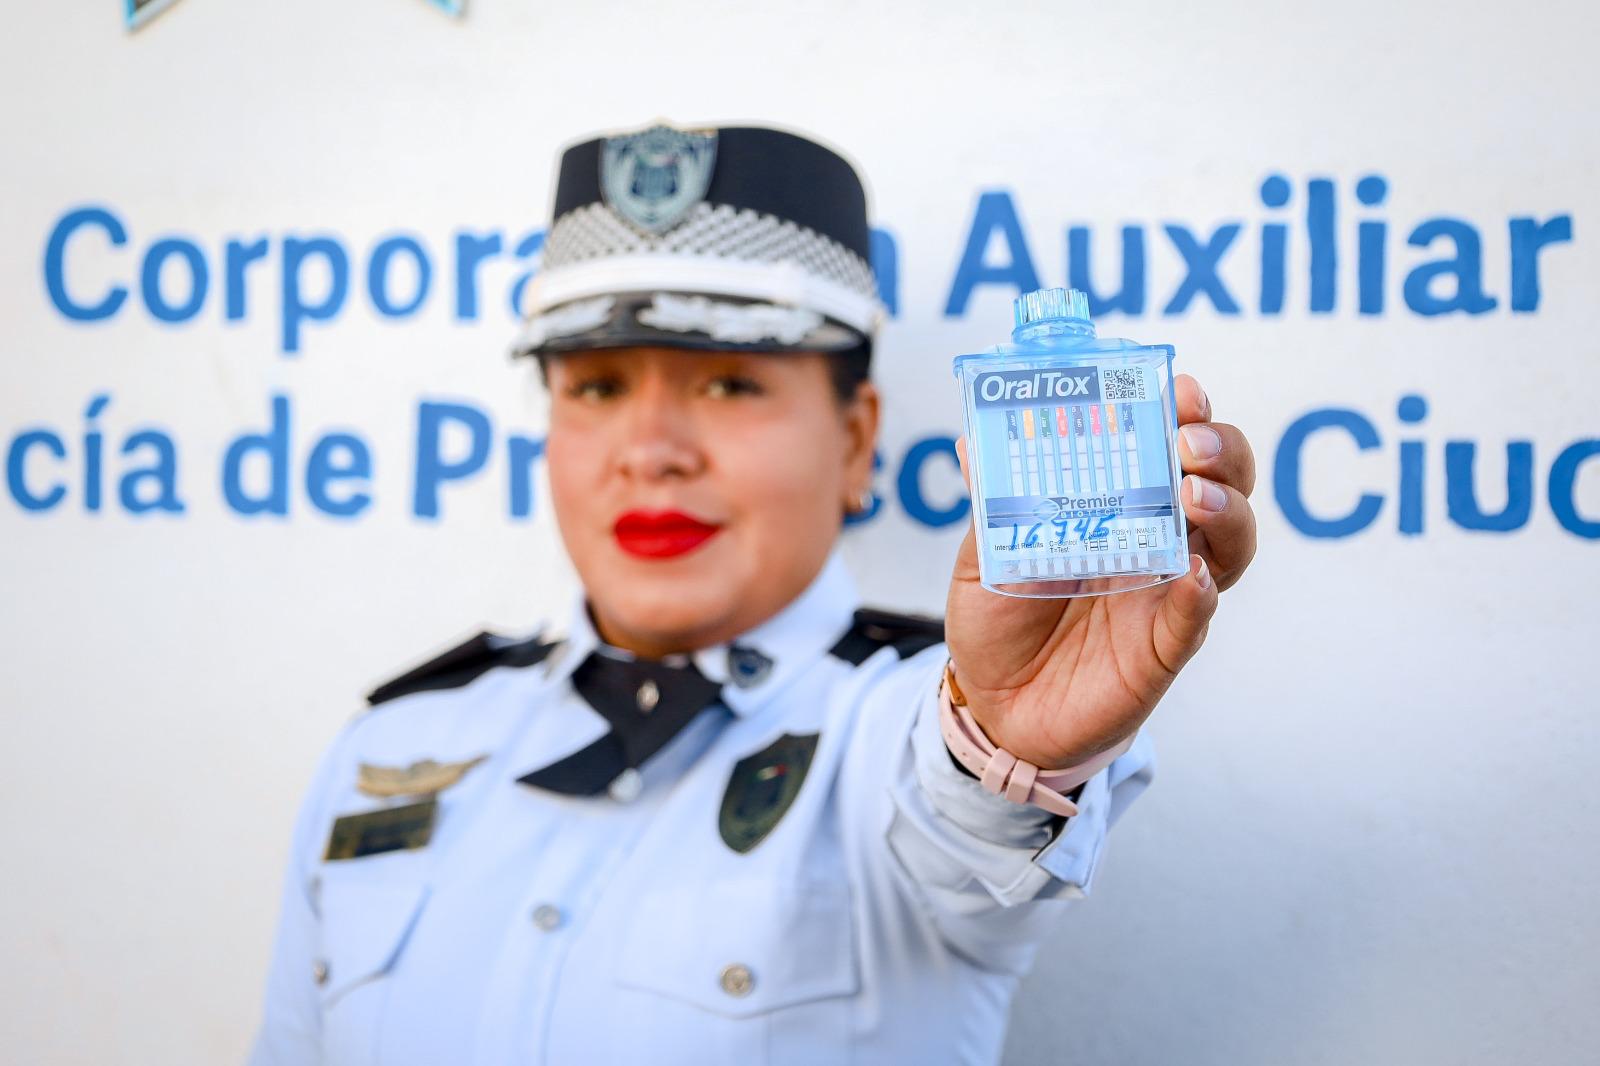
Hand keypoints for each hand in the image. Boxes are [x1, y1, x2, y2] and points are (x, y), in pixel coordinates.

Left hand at [944, 374, 1256, 767]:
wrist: (992, 706)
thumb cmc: (998, 621)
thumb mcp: (982, 555)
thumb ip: (990, 504)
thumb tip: (972, 441)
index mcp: (1118, 503)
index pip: (1171, 444)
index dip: (1186, 413)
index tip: (1180, 392)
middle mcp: (1156, 540)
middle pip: (1223, 482)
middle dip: (1221, 451)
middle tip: (1188, 443)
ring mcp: (1166, 593)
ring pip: (1231, 545)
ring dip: (1224, 511)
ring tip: (1192, 498)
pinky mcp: (1162, 649)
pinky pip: (1195, 620)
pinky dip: (1200, 595)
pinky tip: (1192, 576)